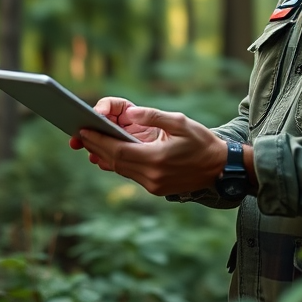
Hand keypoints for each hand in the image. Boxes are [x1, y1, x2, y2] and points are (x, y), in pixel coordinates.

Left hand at [74, 105, 228, 195]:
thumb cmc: (202, 142)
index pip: (118, 151)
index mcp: (157, 159)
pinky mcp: (156, 188)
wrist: (220, 168)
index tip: (84, 130)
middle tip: (81, 134)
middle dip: (96, 147)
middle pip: (114, 162)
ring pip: (121, 170)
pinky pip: (130, 174)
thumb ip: (153, 116)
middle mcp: (152, 176)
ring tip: (90, 142)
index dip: (98, 141)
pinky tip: (109, 153)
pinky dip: (118, 163)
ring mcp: (153, 185)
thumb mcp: (181, 122)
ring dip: (104, 156)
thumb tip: (128, 113)